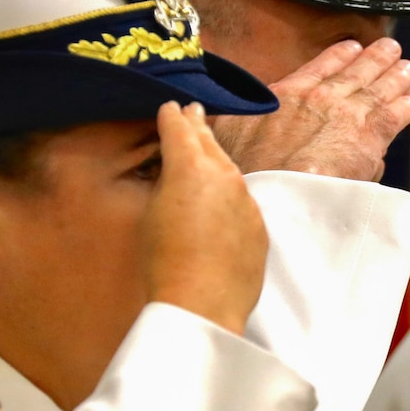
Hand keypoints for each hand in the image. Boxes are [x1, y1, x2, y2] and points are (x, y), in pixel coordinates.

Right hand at [144, 102, 268, 334]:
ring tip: (208, 147)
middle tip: (194, 110)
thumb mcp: (151, 213)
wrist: (203, 303)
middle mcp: (224, 176)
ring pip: (229, 171)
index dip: (172, 117)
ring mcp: (246, 201)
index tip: (170, 107)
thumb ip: (166, 184)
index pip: (179, 130)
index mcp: (190, 167)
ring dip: (217, 158)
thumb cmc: (164, 261)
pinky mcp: (258, 226)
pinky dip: (231, 193)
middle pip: (209, 144)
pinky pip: (242, 201)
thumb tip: (176, 175)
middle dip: (199, 127)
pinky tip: (224, 196)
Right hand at [211, 37, 409, 179]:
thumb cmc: (245, 171)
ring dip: (395, 74)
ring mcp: (346, 113)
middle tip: (390, 49)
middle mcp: (320, 97)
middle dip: (374, 59)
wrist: (271, 193)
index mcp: (287, 93)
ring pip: (378, 87)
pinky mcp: (369, 136)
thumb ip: (222, 117)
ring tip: (406, 66)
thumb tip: (204, 111)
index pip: (318, 68)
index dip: (337, 57)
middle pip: (354, 72)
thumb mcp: (222, 133)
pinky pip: (394, 113)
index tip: (351, 47)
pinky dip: (405, 102)